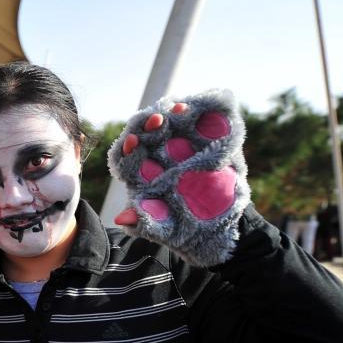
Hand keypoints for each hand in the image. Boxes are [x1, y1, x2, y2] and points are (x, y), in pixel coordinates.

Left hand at [107, 89, 249, 266]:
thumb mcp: (166, 230)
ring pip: (173, 125)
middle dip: (150, 125)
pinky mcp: (207, 143)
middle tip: (156, 120)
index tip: (131, 142)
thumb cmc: (186, 232)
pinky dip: (203, 114)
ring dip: (175, 114)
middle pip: (149, 134)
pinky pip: (203, 124)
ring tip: (180, 110)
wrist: (222, 231)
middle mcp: (159, 156)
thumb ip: (145, 223)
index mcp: (142, 174)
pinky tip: (204, 110)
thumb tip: (121, 220)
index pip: (129, 156)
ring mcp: (183, 146)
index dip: (129, 149)